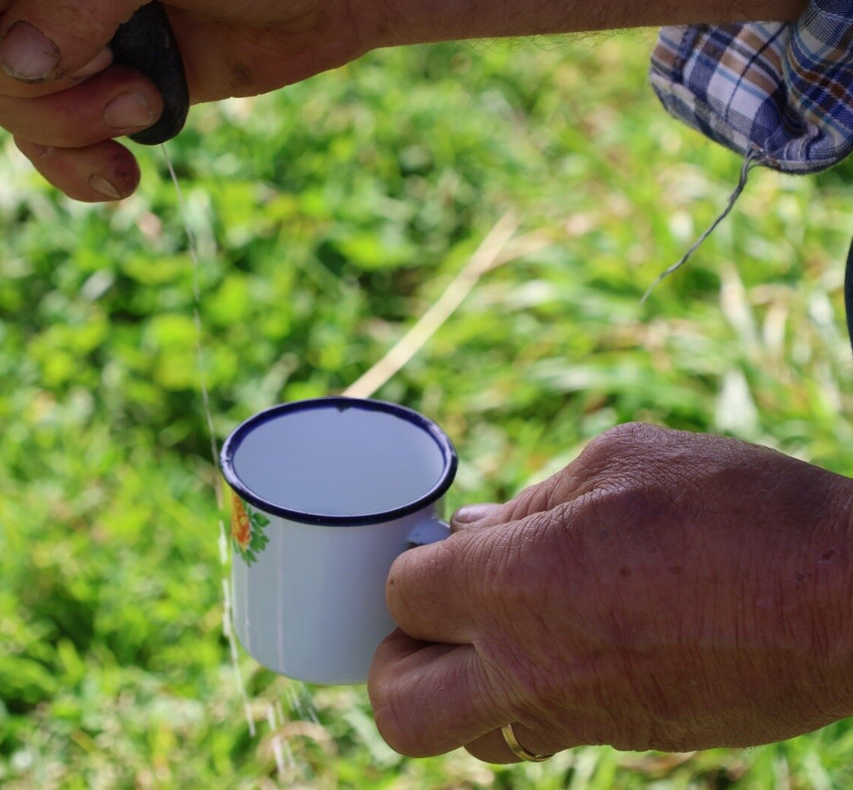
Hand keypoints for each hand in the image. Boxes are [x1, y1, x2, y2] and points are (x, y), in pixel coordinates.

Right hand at [0, 0, 370, 200]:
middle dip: (32, 80)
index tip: (90, 35)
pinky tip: (122, 177)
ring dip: (66, 125)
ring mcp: (60, 37)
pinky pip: (42, 147)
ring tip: (146, 107)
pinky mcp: (95, 93)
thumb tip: (18, 61)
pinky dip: (75, 171)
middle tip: (123, 76)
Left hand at [368, 423, 852, 760]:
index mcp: (517, 586)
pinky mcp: (626, 740)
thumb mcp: (620, 464)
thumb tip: (468, 533)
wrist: (849, 600)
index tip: (438, 548)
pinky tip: (569, 642)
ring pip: (467, 736)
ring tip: (502, 629)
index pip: (401, 596)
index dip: (411, 564)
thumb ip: (527, 505)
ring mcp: (580, 718)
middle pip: (398, 707)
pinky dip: (527, 699)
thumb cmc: (738, 510)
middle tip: (433, 616)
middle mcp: (531, 669)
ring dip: (460, 688)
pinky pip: (538, 735)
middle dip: (396, 661)